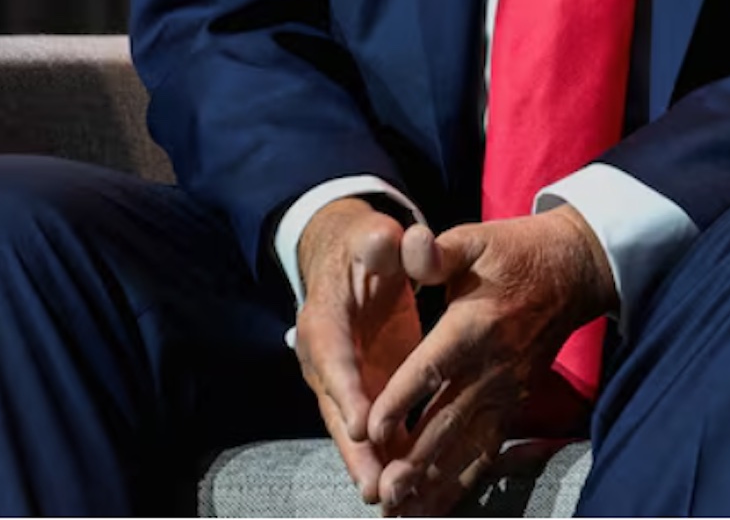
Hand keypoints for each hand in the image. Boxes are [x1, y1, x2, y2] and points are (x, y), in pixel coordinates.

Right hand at [293, 198, 421, 505]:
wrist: (351, 258)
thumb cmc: (367, 246)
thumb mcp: (374, 236)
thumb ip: (382, 240)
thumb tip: (392, 238)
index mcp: (325, 319)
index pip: (333, 357)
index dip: (346, 390)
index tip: (361, 425)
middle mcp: (325, 358)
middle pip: (336, 407)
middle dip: (354, 449)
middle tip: (374, 484)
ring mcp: (342, 379)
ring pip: (350, 426)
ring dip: (367, 463)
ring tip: (387, 498)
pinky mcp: (363, 388)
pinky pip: (370, 426)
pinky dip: (384, 455)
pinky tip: (405, 486)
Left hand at [367, 208, 617, 515]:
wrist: (576, 270)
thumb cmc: (517, 252)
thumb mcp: (475, 240)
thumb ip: (436, 252)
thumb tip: (408, 243)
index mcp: (474, 326)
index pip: (433, 367)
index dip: (401, 398)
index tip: (371, 429)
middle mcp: (491, 366)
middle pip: (448, 419)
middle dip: (414, 458)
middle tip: (384, 489)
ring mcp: (506, 391)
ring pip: (466, 444)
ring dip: (435, 480)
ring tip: (401, 511)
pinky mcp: (514, 404)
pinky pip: (487, 451)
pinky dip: (461, 482)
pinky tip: (433, 509)